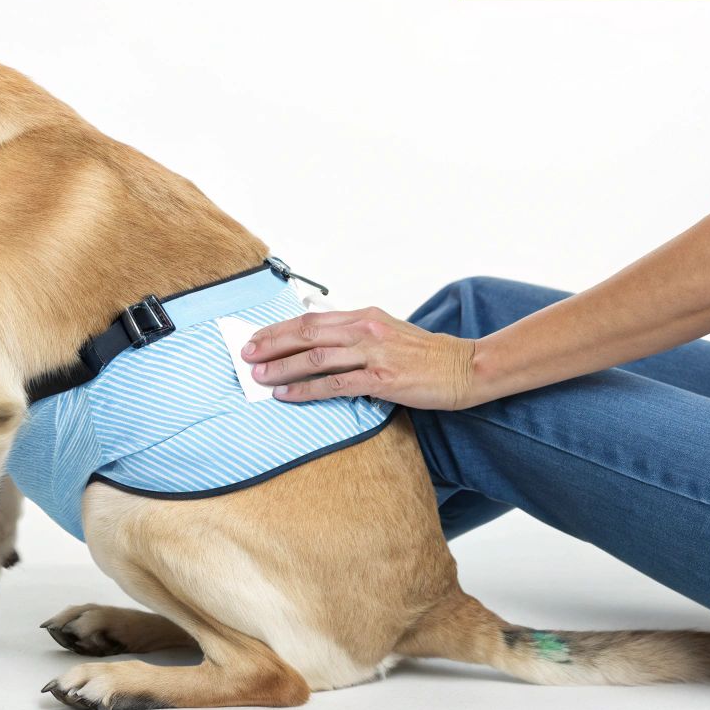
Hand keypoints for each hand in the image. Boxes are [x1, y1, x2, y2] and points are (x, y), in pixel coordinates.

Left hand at [240, 306, 477, 410]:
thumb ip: (354, 334)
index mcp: (364, 316)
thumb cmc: (425, 354)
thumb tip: (320, 339)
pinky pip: (335, 384)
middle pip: (307, 333)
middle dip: (272, 344)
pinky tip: (287, 394)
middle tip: (246, 355)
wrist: (462, 368)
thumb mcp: (387, 331)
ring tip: (258, 376)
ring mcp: (373, 353)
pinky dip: (307, 389)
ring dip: (283, 367)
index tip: (256, 337)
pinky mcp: (381, 379)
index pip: (311, 319)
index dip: (279, 329)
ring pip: (316, 357)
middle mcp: (365, 329)